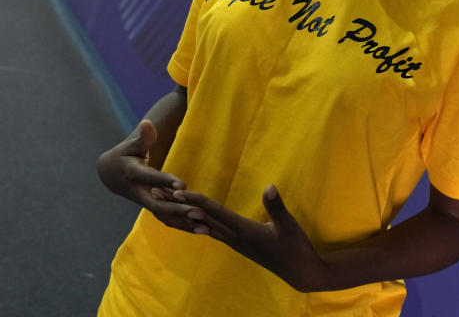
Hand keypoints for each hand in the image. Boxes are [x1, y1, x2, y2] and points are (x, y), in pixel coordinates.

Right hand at [96, 120, 195, 230]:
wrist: (110, 174)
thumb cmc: (125, 154)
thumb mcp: (131, 144)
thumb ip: (142, 136)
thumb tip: (147, 123)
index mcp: (133, 174)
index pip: (150, 178)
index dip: (164, 181)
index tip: (182, 185)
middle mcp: (139, 192)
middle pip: (158, 204)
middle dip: (179, 209)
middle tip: (199, 213)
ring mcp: (146, 202)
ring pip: (165, 216)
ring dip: (184, 223)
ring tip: (206, 229)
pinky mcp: (153, 207)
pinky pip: (168, 219)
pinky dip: (183, 225)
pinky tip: (202, 230)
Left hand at [174, 185, 329, 291]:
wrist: (300, 271)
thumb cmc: (295, 248)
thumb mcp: (289, 226)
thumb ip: (277, 208)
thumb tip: (270, 187)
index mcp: (244, 231)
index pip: (215, 213)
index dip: (197, 201)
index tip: (177, 193)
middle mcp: (234, 237)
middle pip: (202, 219)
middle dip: (180, 207)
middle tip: (158, 194)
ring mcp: (236, 242)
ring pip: (204, 226)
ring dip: (185, 215)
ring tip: (167, 205)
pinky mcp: (240, 244)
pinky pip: (214, 232)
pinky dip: (200, 224)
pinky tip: (193, 221)